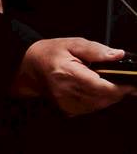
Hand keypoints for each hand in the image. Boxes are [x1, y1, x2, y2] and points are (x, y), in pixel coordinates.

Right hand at [10, 37, 129, 117]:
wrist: (27, 67)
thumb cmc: (49, 53)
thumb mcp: (72, 43)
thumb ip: (96, 49)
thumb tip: (119, 55)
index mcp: (67, 73)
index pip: (101, 87)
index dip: (121, 87)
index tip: (131, 84)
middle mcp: (65, 91)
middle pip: (103, 98)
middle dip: (118, 92)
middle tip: (124, 82)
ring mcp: (65, 102)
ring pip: (99, 105)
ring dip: (109, 97)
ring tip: (109, 84)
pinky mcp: (66, 109)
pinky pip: (91, 109)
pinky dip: (99, 102)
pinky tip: (97, 91)